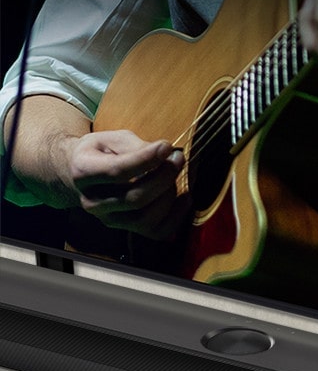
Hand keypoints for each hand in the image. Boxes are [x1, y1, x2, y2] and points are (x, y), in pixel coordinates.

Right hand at [65, 129, 189, 239]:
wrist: (79, 175)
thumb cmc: (101, 152)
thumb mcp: (113, 139)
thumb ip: (136, 146)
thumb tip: (164, 153)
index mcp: (84, 172)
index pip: (118, 172)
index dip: (147, 159)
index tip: (167, 146)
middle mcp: (92, 202)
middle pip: (135, 198)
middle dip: (164, 177)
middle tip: (177, 157)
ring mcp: (108, 219)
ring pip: (145, 218)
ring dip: (168, 195)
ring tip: (174, 174)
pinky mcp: (125, 229)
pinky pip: (156, 232)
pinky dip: (176, 216)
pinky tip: (184, 197)